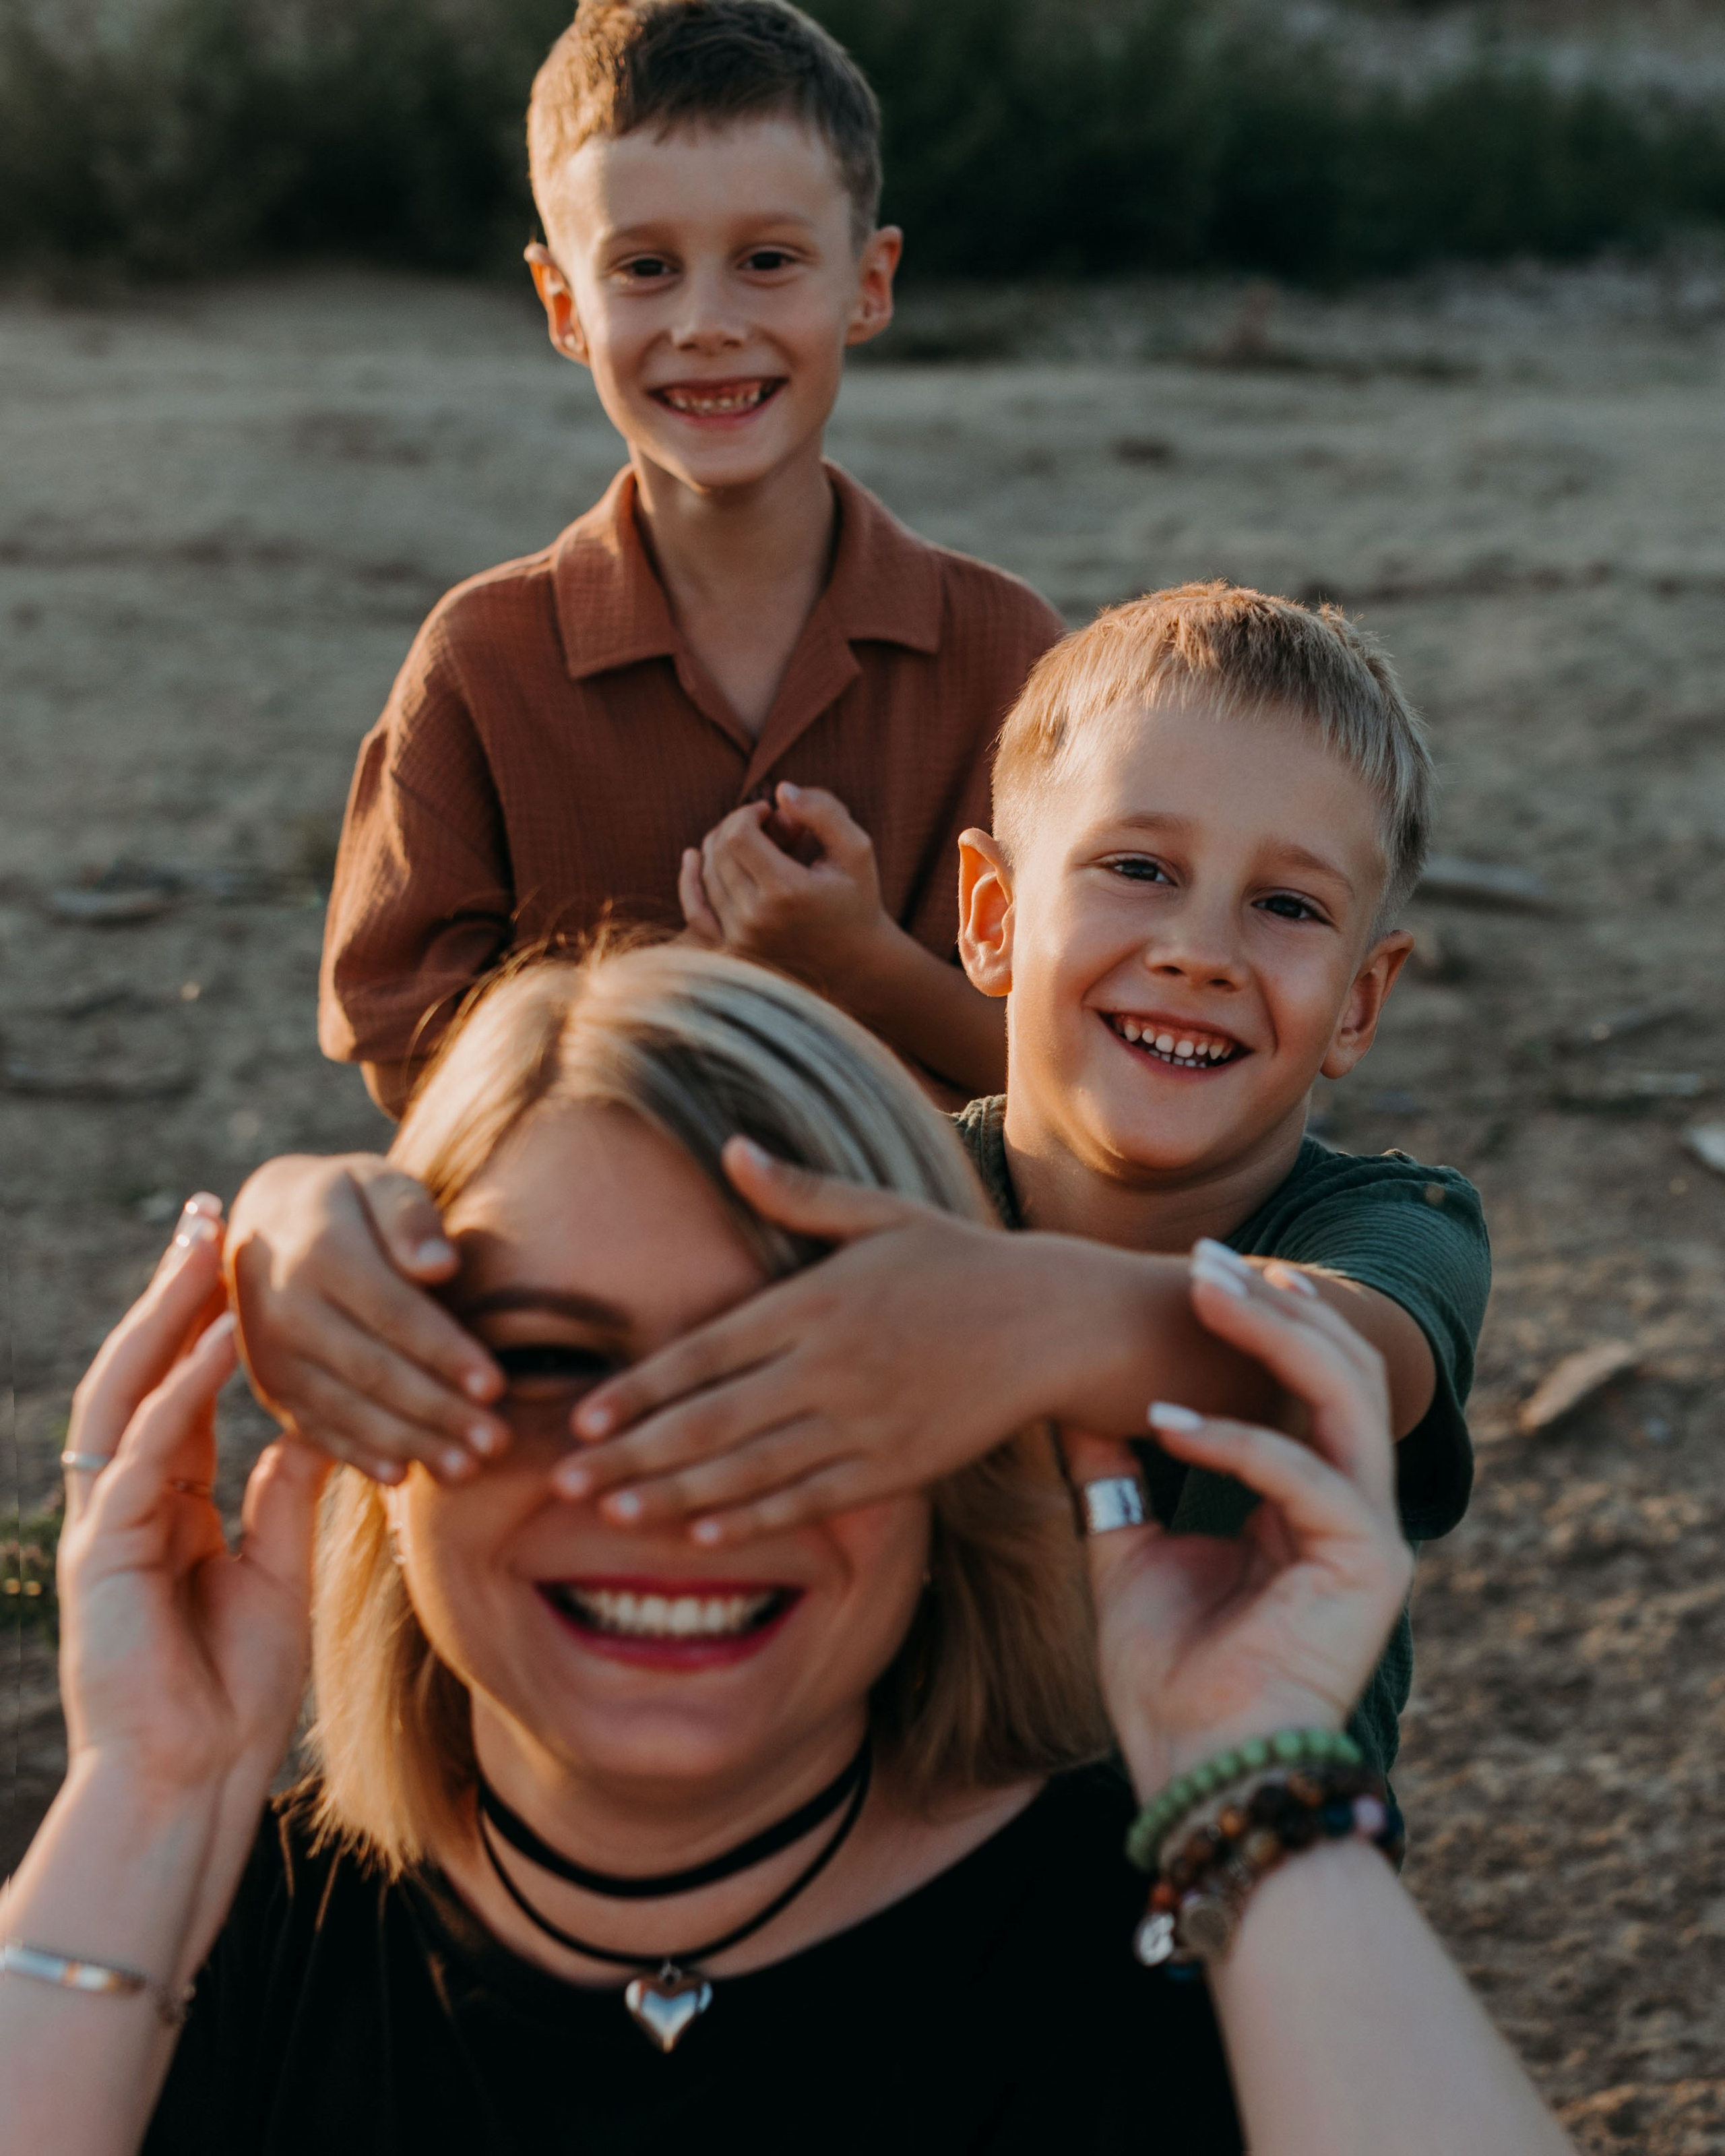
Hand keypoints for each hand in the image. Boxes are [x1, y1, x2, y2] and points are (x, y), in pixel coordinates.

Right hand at [58, 1209, 329, 1798]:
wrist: (191, 1778)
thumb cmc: (232, 1688)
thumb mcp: (275, 1568)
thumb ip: (283, 1496)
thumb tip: (308, 1430)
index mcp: (164, 1502)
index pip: (179, 1387)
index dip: (204, 1320)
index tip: (235, 1251)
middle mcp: (124, 1498)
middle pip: (141, 1369)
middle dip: (172, 1290)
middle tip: (207, 1212)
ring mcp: (103, 1522)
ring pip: (126, 1392)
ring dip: (166, 1316)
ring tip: (205, 1244)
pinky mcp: (100, 1551)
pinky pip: (144, 1452)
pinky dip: (181, 1391)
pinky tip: (218, 1341)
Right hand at [226, 1153, 505, 1483]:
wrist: (267, 1221)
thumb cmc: (349, 1199)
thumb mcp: (378, 1181)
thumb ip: (410, 1215)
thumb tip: (440, 1267)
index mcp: (319, 1251)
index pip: (393, 1312)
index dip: (445, 1353)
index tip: (497, 1386)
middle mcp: (285, 1308)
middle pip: (373, 1370)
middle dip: (439, 1412)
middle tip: (496, 1442)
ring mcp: (269, 1353)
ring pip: (346, 1408)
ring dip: (409, 1442)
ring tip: (467, 1468)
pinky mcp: (269, 1384)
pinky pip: (314, 1427)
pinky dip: (358, 1454)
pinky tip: (403, 1474)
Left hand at [553, 1138, 1081, 1541]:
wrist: (1053, 1323)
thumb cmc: (959, 1261)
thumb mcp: (880, 1213)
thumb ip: (799, 1192)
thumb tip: (732, 1148)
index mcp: (815, 1302)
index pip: (706, 1352)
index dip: (638, 1389)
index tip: (582, 1415)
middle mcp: (830, 1366)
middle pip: (711, 1420)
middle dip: (632, 1454)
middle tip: (564, 1480)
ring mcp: (862, 1423)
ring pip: (751, 1470)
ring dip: (676, 1496)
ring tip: (611, 1514)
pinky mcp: (896, 1467)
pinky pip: (811, 1499)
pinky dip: (754, 1520)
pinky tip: (703, 1536)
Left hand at [682, 783, 892, 991]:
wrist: (855, 960)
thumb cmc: (856, 896)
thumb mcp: (856, 847)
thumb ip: (823, 811)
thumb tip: (780, 790)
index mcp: (787, 891)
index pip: (739, 835)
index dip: (748, 812)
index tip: (767, 811)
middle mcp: (757, 918)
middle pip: (719, 852)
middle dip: (735, 826)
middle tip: (760, 823)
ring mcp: (740, 938)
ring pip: (706, 874)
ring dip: (719, 847)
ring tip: (747, 839)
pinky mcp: (732, 950)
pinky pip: (696, 910)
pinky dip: (691, 880)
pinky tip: (693, 857)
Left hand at [1075, 1247, 1413, 1795]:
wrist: (1196, 1774)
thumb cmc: (1169, 1678)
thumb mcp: (1123, 1549)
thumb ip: (1112, 1471)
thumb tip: (1073, 1393)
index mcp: (1306, 1501)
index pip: (1304, 1380)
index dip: (1258, 1317)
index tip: (1194, 1268)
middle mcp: (1351, 1507)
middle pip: (1340, 1367)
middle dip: (1275, 1302)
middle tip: (1204, 1256)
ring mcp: (1369, 1534)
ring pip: (1346, 1396)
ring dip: (1275, 1335)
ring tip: (1206, 1292)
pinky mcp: (1369, 1567)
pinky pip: (1307, 1477)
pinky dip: (1237, 1440)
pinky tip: (1165, 1417)